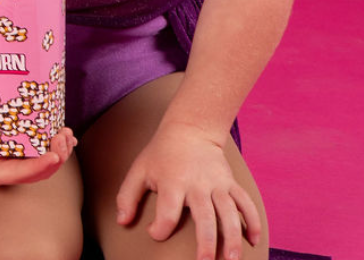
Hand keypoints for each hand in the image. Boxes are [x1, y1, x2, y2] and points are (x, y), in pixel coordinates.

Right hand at [0, 118, 75, 186]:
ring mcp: (19, 161)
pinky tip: (68, 134)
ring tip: (66, 133)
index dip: (38, 168)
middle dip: (56, 157)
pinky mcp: (26, 150)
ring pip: (46, 162)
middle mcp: (9, 170)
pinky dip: (59, 144)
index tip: (53, 156)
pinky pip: (46, 151)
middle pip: (39, 171)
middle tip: (63, 137)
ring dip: (61, 150)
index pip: (19, 175)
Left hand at [115, 121, 259, 259]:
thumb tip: (122, 222)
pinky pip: (246, 203)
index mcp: (172, 182)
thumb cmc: (161, 154)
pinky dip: (253, 221)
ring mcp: (217, 184)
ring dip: (232, 237)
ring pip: (229, 213)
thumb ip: (127, 196)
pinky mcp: (231, 183)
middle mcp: (197, 184)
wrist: (190, 129)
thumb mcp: (139, 170)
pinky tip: (254, 241)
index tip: (155, 234)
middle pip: (204, 216)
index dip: (161, 227)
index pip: (168, 210)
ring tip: (232, 259)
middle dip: (206, 242)